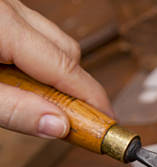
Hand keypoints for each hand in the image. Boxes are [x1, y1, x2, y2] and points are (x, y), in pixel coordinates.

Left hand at [0, 0, 111, 138]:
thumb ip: (14, 110)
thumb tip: (58, 126)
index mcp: (2, 23)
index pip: (66, 67)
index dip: (92, 100)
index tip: (108, 124)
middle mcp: (8, 9)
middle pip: (67, 51)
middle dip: (74, 89)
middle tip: (72, 123)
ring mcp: (6, 8)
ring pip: (53, 43)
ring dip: (54, 76)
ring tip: (37, 102)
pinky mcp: (2, 14)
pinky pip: (33, 36)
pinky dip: (35, 63)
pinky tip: (20, 81)